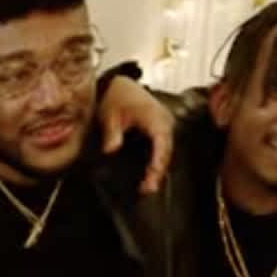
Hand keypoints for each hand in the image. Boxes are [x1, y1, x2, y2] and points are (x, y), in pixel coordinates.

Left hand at [96, 75, 172, 193]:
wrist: (120, 87)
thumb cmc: (116, 98)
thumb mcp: (110, 115)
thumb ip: (112, 133)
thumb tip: (111, 150)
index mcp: (154, 115)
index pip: (161, 140)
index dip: (158, 158)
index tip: (152, 173)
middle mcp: (164, 121)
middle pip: (167, 149)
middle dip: (158, 170)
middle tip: (148, 189)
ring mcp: (165, 126)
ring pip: (166, 151)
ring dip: (158, 169)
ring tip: (148, 188)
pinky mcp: (161, 131)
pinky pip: (162, 149)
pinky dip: (156, 162)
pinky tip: (149, 177)